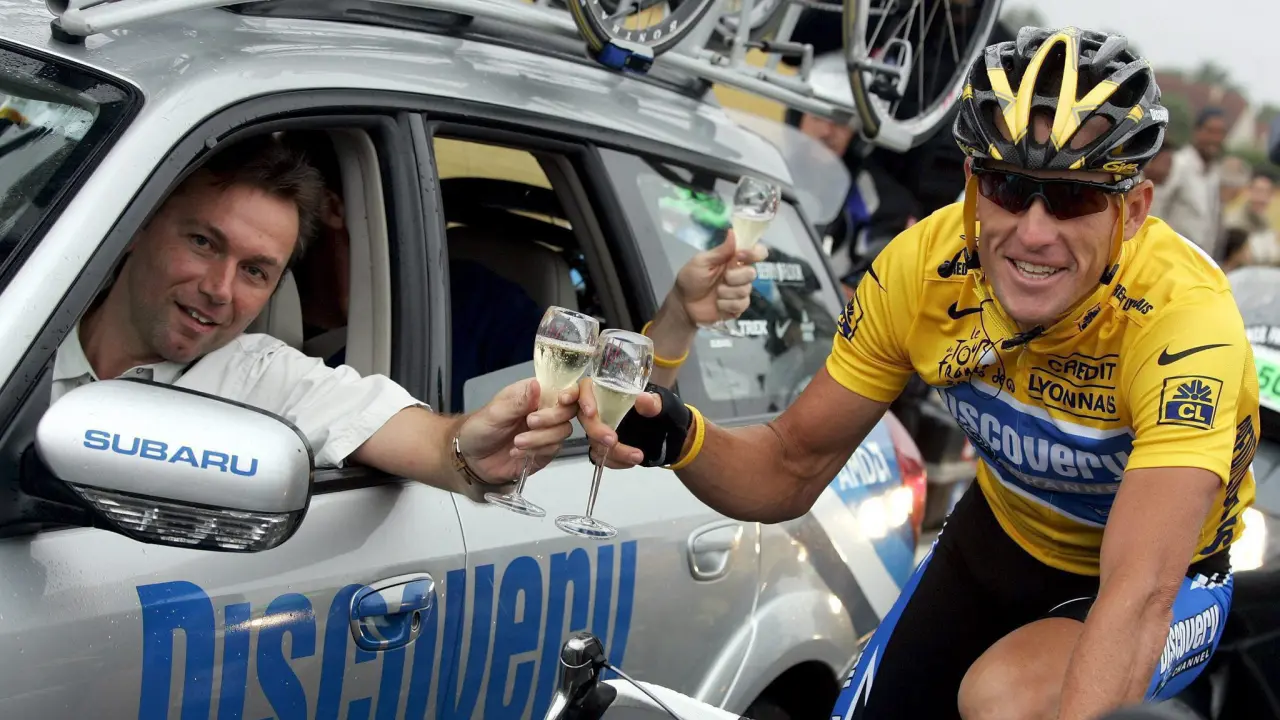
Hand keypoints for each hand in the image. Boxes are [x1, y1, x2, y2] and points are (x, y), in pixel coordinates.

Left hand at [456, 378, 578, 482]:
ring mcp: (546, 431)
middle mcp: (544, 410)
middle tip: (530, 422)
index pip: (561, 387)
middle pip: (568, 410)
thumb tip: (537, 385)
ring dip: (541, 438)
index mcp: (534, 394)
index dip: (570, 392)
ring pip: (563, 431)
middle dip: (551, 418)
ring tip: (517, 442)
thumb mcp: (495, 412)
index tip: (562, 399)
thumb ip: (518, 401)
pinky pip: (553, 449)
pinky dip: (536, 451)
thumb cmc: (480, 428)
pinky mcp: (545, 451)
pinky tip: (517, 452)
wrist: (471, 459)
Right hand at [576, 378, 663, 468]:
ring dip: (613, 452)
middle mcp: (601, 408)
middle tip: (612, 441)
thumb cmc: (664, 412)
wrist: (670, 434)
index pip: (586, 388)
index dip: (584, 398)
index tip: (591, 412)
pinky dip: (615, 461)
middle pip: (586, 418)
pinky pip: (601, 456)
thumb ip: (652, 403)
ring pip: (594, 441)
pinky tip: (630, 462)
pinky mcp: (604, 446)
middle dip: (597, 431)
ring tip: (637, 456)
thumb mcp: (662, 405)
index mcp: (611, 391)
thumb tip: (643, 398)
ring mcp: (601, 428)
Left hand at [673, 231, 769, 326]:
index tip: (740, 255)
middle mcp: (740, 274)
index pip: (757, 252)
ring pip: (746, 290)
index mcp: (733, 259)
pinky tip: (718, 304)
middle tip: (722, 279)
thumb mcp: (701, 262)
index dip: (754, 253)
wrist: (684, 303)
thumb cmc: (691, 278)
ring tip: (716, 293)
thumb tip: (733, 232)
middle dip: (735, 277)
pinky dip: (726, 305)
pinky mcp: (738, 307)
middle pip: (752, 273)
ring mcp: (740, 291)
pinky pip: (741, 304)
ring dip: (727, 292)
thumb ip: (720, 251)